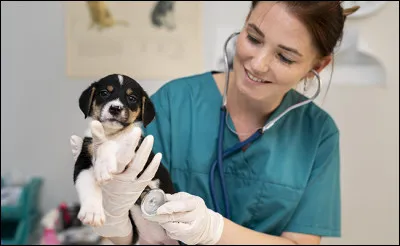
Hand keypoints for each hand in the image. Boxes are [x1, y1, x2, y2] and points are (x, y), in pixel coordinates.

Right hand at [70, 121, 161, 237]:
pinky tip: (158, 155)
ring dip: (145, 151)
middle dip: (132, 143)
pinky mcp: (138, 187)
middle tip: (137, 130)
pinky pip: (148, 175)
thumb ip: (80, 153)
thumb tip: (72, 138)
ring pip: (138, 165)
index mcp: (103, 172)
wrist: (109, 210)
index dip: (114, 144)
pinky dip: (153, 165)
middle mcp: (116, 178)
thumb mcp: (89, 172)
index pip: (109, 155)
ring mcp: (129, 183)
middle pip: (126, 158)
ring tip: (150, 138)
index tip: (125, 132)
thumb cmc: (98, 186)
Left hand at [143, 192, 223, 244]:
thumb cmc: (194, 209)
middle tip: (148, 214)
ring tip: (159, 218)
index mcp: (196, 204)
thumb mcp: (188, 199)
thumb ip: (175, 198)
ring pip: (171, 227)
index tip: (159, 209)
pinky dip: (167, 228)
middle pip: (174, 217)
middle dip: (159, 216)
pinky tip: (168, 224)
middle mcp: (195, 217)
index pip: (182, 205)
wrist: (206, 226)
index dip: (169, 207)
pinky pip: (172, 233)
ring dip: (162, 222)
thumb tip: (162, 197)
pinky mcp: (188, 238)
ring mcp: (192, 229)